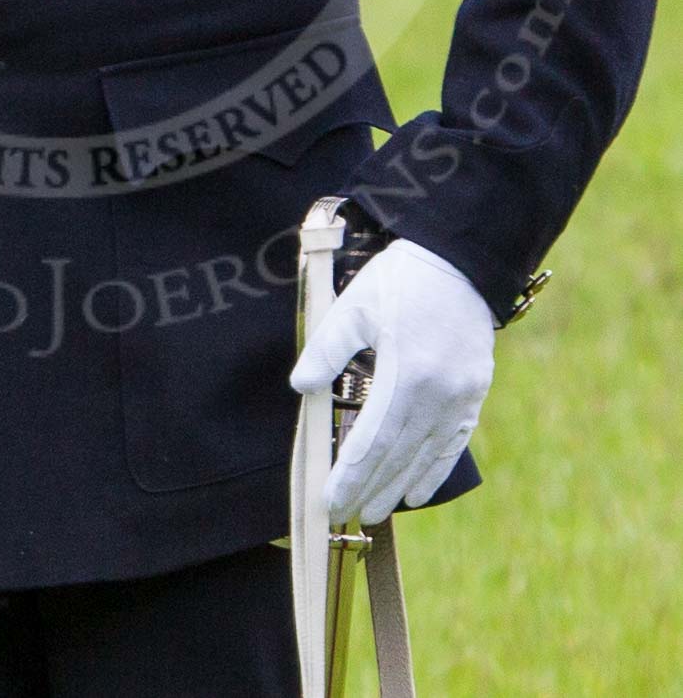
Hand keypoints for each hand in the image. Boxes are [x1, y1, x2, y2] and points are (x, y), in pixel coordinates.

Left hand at [289, 237, 494, 526]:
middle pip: (397, 454)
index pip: (372, 439)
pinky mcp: (474, 393)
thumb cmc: (401, 279)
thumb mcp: (355, 306)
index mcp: (404, 372)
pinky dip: (434, 471)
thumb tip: (301, 387)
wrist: (459, 260)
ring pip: (424, 455)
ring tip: (374, 512)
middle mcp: (436, 393)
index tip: (331, 500)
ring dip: (398, 487)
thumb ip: (327, 348)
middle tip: (346, 516)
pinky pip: (453, 443)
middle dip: (369, 488)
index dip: (350, 474)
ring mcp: (460, 396)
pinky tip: (416, 493)